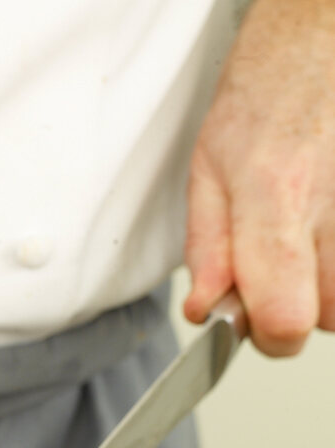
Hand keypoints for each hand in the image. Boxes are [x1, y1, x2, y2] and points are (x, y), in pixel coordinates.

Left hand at [184, 0, 334, 355]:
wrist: (326, 33)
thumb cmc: (270, 88)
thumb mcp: (210, 166)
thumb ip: (208, 249)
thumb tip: (206, 312)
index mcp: (277, 199)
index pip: (286, 320)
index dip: (269, 335)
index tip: (255, 318)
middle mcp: (334, 206)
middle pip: (326, 318)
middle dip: (298, 307)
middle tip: (280, 263)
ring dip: (327, 285)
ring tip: (308, 234)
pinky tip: (329, 219)